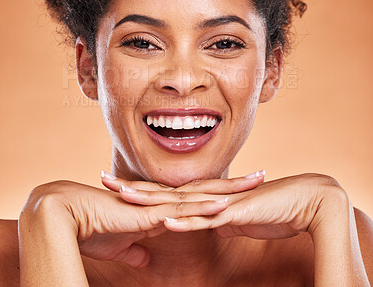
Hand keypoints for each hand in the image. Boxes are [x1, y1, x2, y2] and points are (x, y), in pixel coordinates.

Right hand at [22, 174, 263, 267]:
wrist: (70, 217)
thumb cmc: (95, 229)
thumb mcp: (124, 245)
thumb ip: (139, 249)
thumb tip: (147, 259)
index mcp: (162, 206)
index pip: (198, 197)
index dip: (221, 192)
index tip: (242, 190)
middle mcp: (165, 201)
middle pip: (207, 190)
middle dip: (235, 184)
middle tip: (261, 176)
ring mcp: (160, 205)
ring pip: (202, 195)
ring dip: (230, 189)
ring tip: (256, 182)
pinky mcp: (151, 214)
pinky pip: (182, 210)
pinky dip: (204, 206)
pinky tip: (225, 203)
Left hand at [111, 173, 344, 239]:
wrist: (299, 201)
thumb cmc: (267, 209)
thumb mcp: (236, 218)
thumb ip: (220, 218)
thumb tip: (211, 222)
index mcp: (203, 198)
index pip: (164, 195)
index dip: (139, 191)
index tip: (115, 188)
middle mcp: (205, 196)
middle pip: (162, 192)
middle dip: (132, 187)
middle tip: (103, 180)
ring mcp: (217, 202)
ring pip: (177, 201)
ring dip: (150, 199)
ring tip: (121, 195)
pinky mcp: (233, 213)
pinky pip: (206, 219)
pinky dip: (185, 221)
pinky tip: (165, 221)